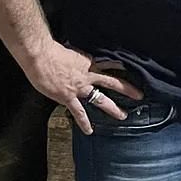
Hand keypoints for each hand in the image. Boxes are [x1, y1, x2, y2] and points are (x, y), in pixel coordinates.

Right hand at [23, 41, 143, 134]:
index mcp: (89, 62)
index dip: (117, 68)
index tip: (127, 70)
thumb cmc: (51, 51)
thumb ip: (75, 57)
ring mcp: (80, 87)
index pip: (108, 65)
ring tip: (123, 115)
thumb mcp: (70, 51)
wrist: (40, 55)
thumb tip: (74, 56)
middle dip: (127, 89)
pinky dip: (84, 122)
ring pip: (101, 99)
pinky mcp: (68, 97)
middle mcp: (88, 75)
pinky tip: (90, 130)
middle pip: (112, 82)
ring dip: (113, 108)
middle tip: (139, 95)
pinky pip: (79, 112)